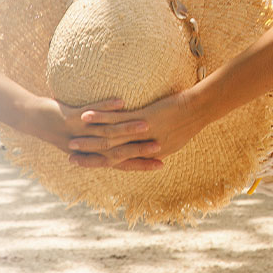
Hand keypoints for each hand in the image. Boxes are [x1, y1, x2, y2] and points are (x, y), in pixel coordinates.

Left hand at [17, 95, 163, 171]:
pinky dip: (105, 107)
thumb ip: (102, 137)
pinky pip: (90, 112)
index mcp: (92, 153)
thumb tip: (122, 136)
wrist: (32, 119)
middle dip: (139, 149)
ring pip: (106, 132)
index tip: (161, 163)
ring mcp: (78, 133)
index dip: (140, 164)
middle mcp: (87, 147)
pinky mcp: (69, 118)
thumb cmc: (60, 126)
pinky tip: (121, 101)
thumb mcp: (82, 135)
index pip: (120, 162)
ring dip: (127, 128)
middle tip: (160, 147)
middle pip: (116, 150)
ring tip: (147, 125)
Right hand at [68, 90, 208, 170]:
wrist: (201, 108)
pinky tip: (85, 115)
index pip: (122, 162)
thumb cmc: (189, 118)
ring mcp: (143, 134)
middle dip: (90, 157)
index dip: (103, 164)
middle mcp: (144, 147)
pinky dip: (100, 118)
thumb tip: (149, 143)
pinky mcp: (144, 118)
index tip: (85, 164)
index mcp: (151, 153)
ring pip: (111, 139)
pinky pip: (118, 120)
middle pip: (112, 155)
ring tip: (72, 140)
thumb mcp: (173, 136)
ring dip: (90, 140)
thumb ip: (157, 142)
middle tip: (71, 158)